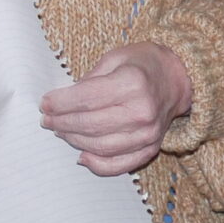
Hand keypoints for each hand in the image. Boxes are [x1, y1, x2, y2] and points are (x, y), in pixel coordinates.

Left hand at [39, 43, 192, 175]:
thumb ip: (90, 79)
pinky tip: (81, 156)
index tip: (45, 103)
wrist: (178, 78)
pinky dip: (98, 164)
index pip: (86, 99)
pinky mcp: (151, 148)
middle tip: (47, 119)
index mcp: (132, 83)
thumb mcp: (115, 58)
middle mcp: (142, 111)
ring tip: (60, 131)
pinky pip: (120, 164)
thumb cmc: (143, 64)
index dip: (60, 103)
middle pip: (91, 124)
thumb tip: (63, 100)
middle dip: (62, 122)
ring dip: (75, 141)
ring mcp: (148, 133)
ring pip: (101, 146)